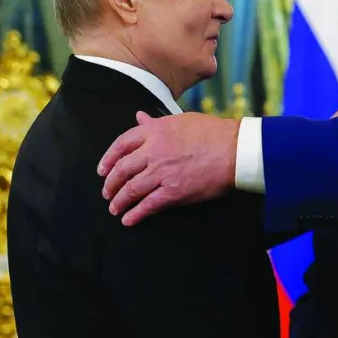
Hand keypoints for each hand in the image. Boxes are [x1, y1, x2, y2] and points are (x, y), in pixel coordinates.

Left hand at [97, 111, 238, 224]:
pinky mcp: (173, 191)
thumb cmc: (213, 132)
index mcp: (154, 132)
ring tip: (115, 209)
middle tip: (107, 193)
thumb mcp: (180, 120)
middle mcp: (153, 151)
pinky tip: (129, 219)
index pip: (121, 144)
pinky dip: (136, 214)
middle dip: (111, 184)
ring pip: (131, 189)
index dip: (108, 159)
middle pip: (122, 169)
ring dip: (120, 201)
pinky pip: (148, 205)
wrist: (234, 149)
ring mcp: (162, 172)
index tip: (103, 170)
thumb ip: (156, 122)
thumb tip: (139, 117)